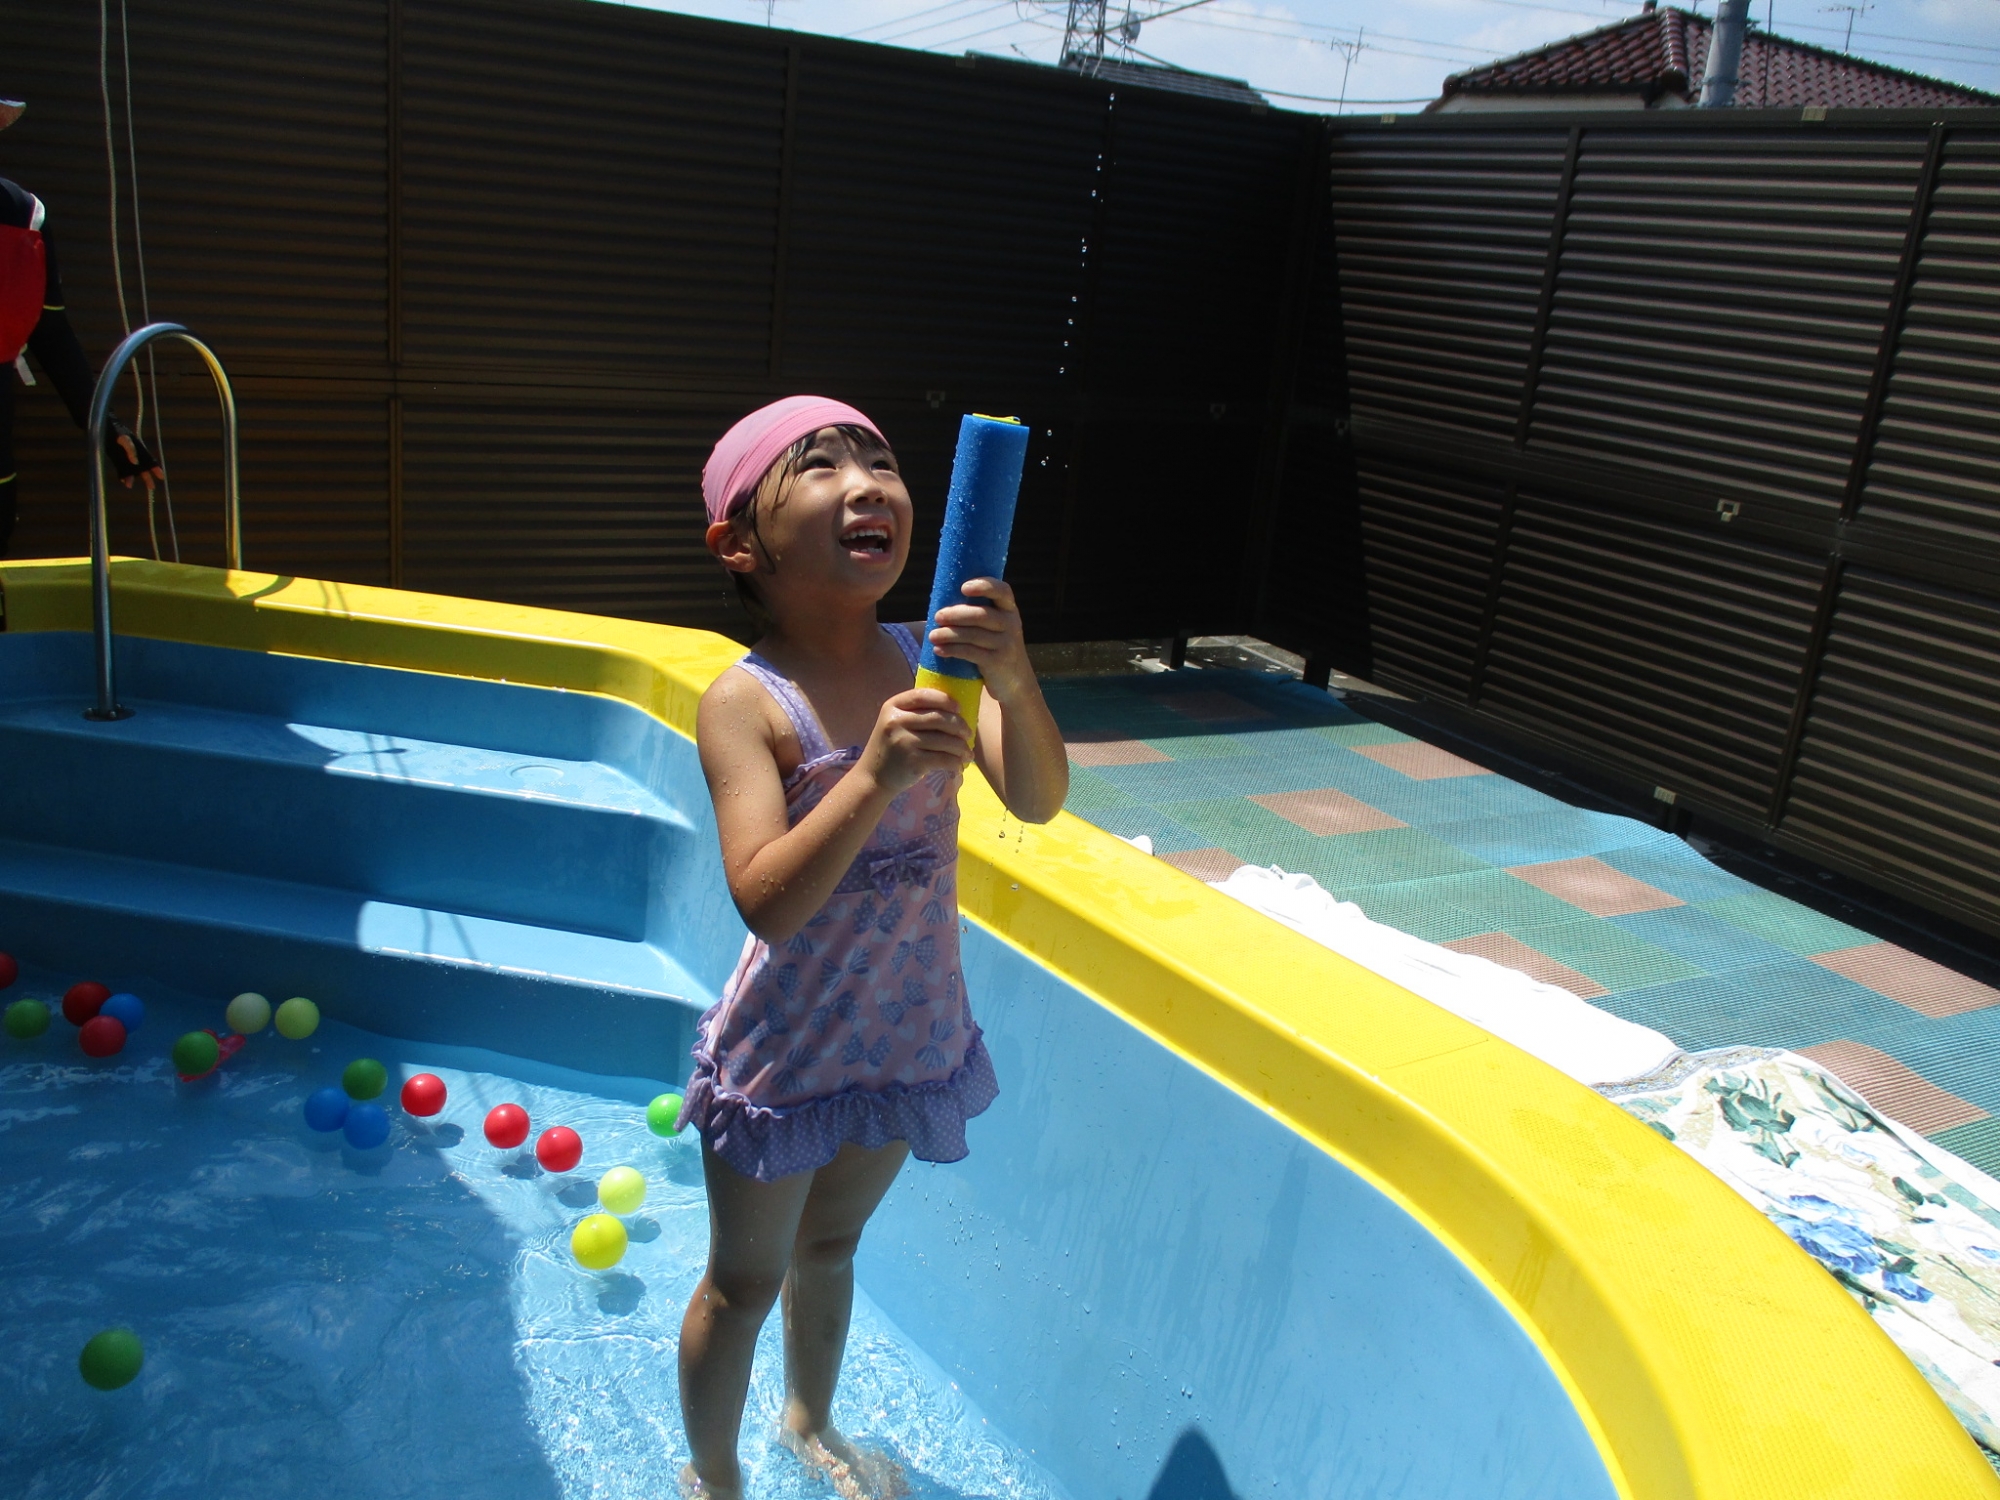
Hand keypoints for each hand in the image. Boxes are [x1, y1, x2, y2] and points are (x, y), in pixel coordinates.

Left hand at [114, 434, 164, 493]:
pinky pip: (121, 471)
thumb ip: (130, 449)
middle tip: (151, 487)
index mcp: (140, 450)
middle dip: (147, 479)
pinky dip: (122, 476)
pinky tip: (122, 480)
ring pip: (131, 472)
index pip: (150, 461)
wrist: (105, 428)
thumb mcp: (124, 438)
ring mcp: (125, 459)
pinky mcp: (117, 461)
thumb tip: (135, 462)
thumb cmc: (117, 431)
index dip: (156, 469)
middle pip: (143, 470)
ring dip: (131, 479)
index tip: (161, 477)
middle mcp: (134, 456)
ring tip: (128, 485)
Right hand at [857, 687, 971, 794]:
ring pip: (945, 740)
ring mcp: (904, 742)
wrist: (873, 776)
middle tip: (968, 734)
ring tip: (968, 753)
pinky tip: (959, 765)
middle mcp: (897, 721)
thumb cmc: (891, 747)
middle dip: (960, 726)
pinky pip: (943, 758)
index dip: (945, 700)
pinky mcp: (913, 762)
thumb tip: (955, 709)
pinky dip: (955, 762)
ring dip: (962, 748)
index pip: (923, 695)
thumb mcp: (896, 723)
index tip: (959, 708)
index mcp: (893, 706)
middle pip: (939, 718)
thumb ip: (916, 713)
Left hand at [928, 578, 1033, 703]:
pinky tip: (939, 650)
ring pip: (973, 635)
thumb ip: (978, 613)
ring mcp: (1006, 644)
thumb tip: (941, 603)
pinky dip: (952, 650)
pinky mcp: (998, 662)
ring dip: (949, 634)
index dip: (984, 586)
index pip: (1002, 590)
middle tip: (937, 617)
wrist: (1015, 680)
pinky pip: (971, 653)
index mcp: (1009, 609)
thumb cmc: (995, 646)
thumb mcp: (995, 626)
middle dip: (956, 615)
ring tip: (932, 636)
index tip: (963, 588)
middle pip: (981, 615)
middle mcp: (1011, 623)